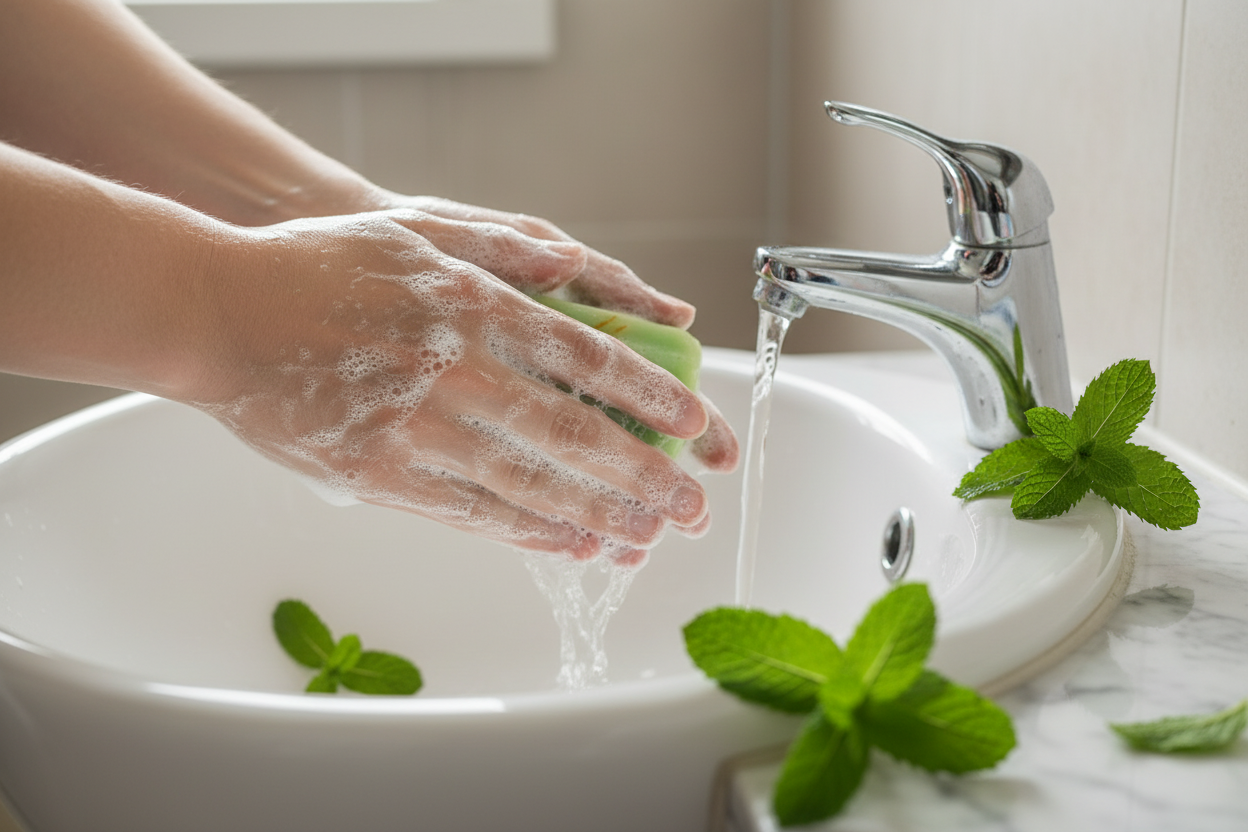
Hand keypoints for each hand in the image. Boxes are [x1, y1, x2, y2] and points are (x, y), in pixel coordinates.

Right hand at [192, 210, 714, 561]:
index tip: (697, 428)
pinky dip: (528, 530)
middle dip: (645, 475)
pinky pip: (470, 512)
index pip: (590, 359)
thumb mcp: (418, 230)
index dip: (652, 398)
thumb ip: (504, 247)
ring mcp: (418, 429)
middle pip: (574, 434)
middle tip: (694, 508)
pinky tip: (571, 544)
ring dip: (599, 514)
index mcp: (475, 306)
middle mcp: (457, 370)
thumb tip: (576, 265)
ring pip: (530, 482)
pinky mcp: (381, 474)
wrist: (218, 314)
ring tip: (649, 539)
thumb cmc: (318, 266)